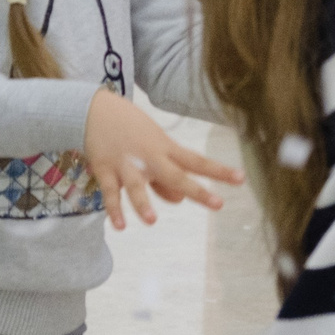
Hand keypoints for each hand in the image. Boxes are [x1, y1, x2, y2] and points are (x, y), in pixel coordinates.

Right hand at [81, 88, 244, 230]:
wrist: (94, 108)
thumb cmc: (130, 129)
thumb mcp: (152, 145)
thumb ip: (164, 176)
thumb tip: (178, 199)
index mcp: (165, 148)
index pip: (196, 161)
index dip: (218, 171)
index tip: (240, 179)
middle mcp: (149, 157)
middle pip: (176, 175)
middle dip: (196, 190)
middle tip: (217, 204)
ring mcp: (126, 164)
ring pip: (136, 186)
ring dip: (143, 203)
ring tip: (152, 221)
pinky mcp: (105, 169)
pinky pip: (110, 192)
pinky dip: (114, 209)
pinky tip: (120, 226)